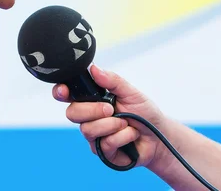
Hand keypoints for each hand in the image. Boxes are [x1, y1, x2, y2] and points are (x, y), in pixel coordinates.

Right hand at [52, 65, 168, 168]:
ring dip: (111, 125)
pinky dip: (122, 136)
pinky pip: (104, 143)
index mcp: (91, 99)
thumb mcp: (131, 92)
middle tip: (111, 109)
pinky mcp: (102, 151)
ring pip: (87, 129)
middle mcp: (89, 117)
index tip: (64, 91)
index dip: (61, 92)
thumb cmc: (144, 113)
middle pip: (72, 113)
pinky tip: (131, 135)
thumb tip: (94, 68)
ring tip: (126, 123)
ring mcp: (94, 135)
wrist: (158, 136)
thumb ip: (113, 80)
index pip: (68, 95)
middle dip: (92, 110)